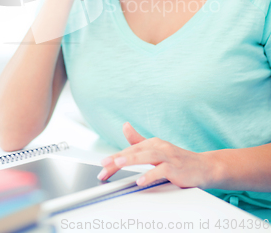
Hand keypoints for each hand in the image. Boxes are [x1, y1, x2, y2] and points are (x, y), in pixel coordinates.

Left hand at [97, 122, 213, 189]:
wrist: (204, 167)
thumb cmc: (178, 160)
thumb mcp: (157, 150)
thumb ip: (139, 140)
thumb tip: (125, 126)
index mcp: (153, 143)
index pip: (129, 150)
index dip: (114, 158)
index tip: (102, 166)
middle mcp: (159, 147)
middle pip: (135, 151)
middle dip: (117, 158)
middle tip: (103, 164)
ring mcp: (168, 156)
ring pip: (147, 156)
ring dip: (131, 159)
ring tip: (117, 163)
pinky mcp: (176, 168)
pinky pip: (161, 171)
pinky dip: (150, 175)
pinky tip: (139, 181)